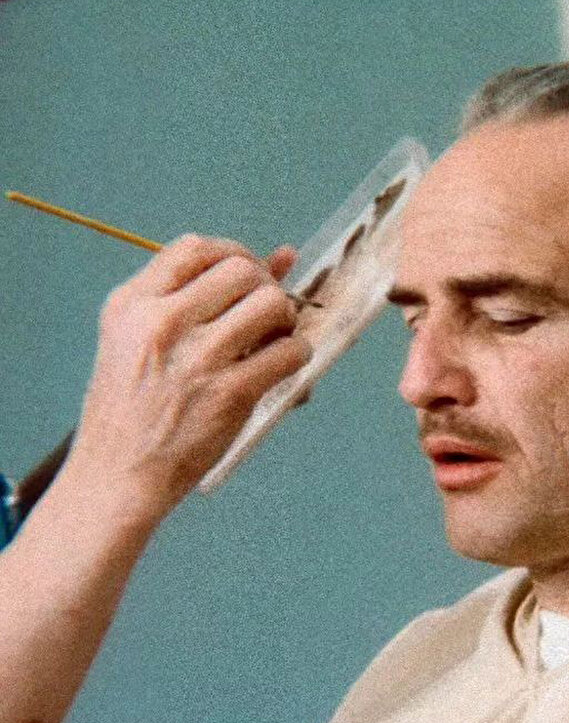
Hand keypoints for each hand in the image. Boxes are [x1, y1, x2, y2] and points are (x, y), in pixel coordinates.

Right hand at [68, 235, 311, 523]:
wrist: (117, 475)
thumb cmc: (133, 409)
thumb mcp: (139, 342)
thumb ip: (199, 298)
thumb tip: (283, 256)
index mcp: (133, 304)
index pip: (196, 248)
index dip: (234, 254)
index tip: (246, 279)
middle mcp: (162, 322)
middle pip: (241, 269)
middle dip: (265, 287)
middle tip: (265, 316)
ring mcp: (197, 358)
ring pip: (271, 303)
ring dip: (286, 319)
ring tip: (275, 339)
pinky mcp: (229, 394)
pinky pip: (289, 352)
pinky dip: (298, 354)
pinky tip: (284, 365)